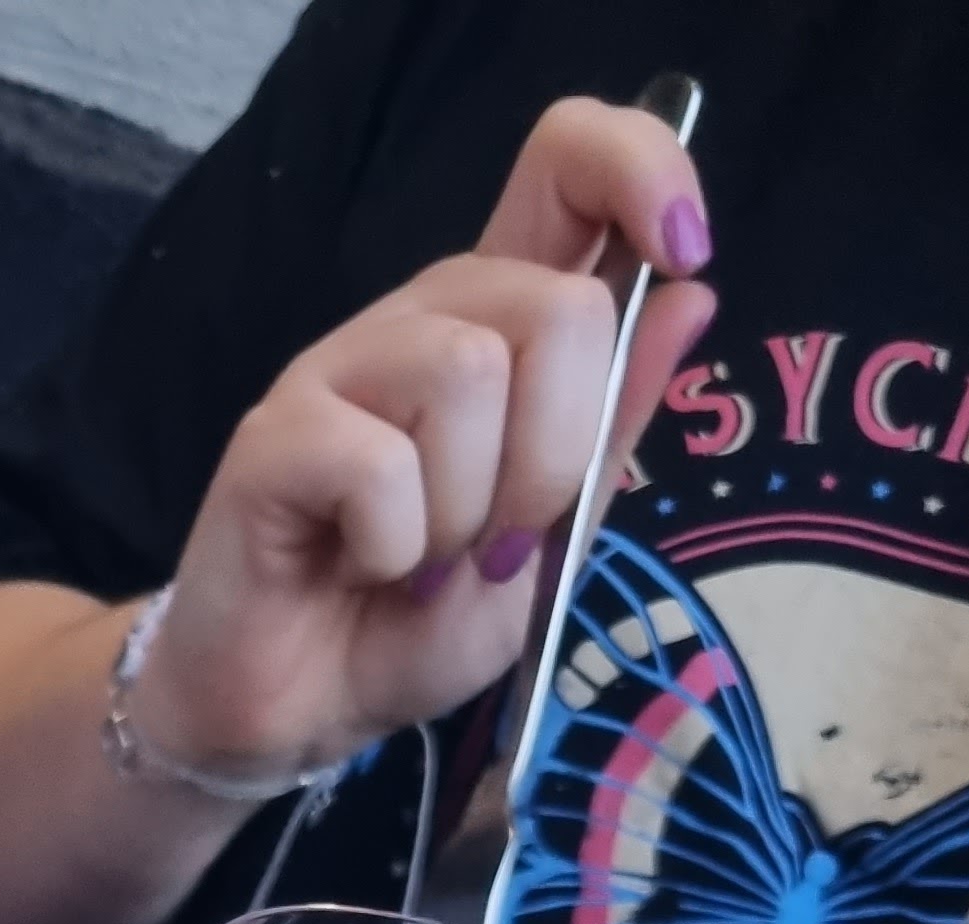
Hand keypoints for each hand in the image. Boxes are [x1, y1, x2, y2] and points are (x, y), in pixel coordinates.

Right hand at [127, 97, 714, 792]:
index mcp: (497, 326)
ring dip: (467, 509)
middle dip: (557, 454)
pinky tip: (364, 568)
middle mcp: (421, 322)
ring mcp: (341, 368)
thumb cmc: (412, 626)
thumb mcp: (551, 542)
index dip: (641, 173)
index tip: (683, 257)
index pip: (568, 163)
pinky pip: (379, 462)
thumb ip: (612, 430)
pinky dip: (395, 546)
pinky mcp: (276, 435)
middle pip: (555, 303)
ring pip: (468, 372)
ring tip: (427, 563)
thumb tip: (692, 297)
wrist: (299, 716)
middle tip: (499, 543)